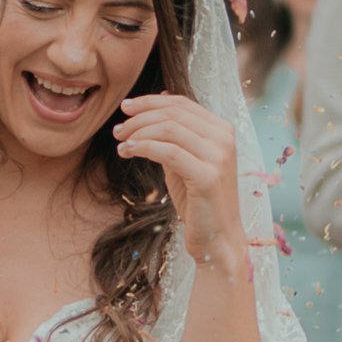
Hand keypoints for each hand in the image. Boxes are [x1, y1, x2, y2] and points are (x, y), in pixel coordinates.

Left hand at [112, 94, 245, 268]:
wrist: (217, 240)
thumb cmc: (198, 203)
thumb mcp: (184, 163)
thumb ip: (173, 139)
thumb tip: (154, 108)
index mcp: (221, 131)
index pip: (182, 103)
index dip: (150, 101)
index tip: (126, 107)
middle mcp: (224, 139)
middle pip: (174, 113)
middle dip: (140, 117)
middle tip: (118, 130)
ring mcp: (218, 156)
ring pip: (169, 129)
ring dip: (138, 132)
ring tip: (120, 143)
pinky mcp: (207, 176)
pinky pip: (168, 152)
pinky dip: (144, 147)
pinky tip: (128, 152)